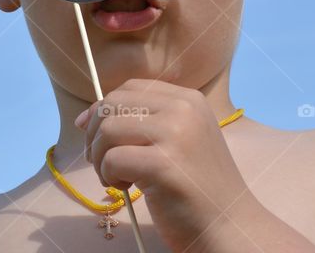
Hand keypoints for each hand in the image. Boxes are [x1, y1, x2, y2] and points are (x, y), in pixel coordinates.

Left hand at [74, 78, 254, 251]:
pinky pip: (112, 160)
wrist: (230, 225)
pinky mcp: (163, 164)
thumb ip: (144, 121)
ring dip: (100, 158)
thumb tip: (85, 117)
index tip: (91, 133)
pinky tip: (127, 188)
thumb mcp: (180, 138)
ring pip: (107, 130)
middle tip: (102, 162)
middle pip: (113, 104)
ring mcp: (175, 134)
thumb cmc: (197, 187)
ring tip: (117, 178)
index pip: (130, 88)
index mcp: (188, 99)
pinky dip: (108, 176)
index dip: (102, 108)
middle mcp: (183, 109)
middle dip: (95, 134)